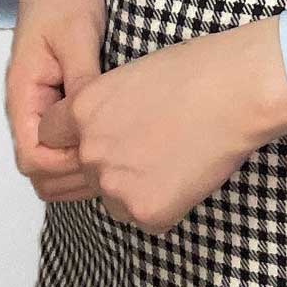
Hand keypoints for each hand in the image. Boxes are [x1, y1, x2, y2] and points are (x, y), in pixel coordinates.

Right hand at [4, 0, 105, 205]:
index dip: (64, 167)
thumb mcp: (77, 35)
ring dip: (81, 163)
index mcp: (23, 96)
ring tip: (122, 153)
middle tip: (119, 162)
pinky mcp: (60, 100)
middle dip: (74, 174)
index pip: (31, 158)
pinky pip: (66, 139)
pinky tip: (118, 139)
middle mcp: (28, 108)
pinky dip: (87, 147)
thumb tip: (91, 127)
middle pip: (40, 168)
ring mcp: (43, 106)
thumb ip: (81, 80)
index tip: (102, 154)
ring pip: (53, 158)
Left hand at [36, 16, 286, 234]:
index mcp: (83, 110)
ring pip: (109, 198)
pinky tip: (186, 171)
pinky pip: (143, 216)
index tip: (93, 133)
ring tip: (170, 154)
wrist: (238, 91)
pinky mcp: (148, 213)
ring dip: (130, 185)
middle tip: (138, 147)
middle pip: (74, 173)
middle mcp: (91, 152)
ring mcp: (117, 186)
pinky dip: (162, 201)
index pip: (48, 136)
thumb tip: (93, 133)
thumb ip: (100, 110)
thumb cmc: (195, 70)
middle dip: (98, 165)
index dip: (71, 134)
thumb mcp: (129, 77)